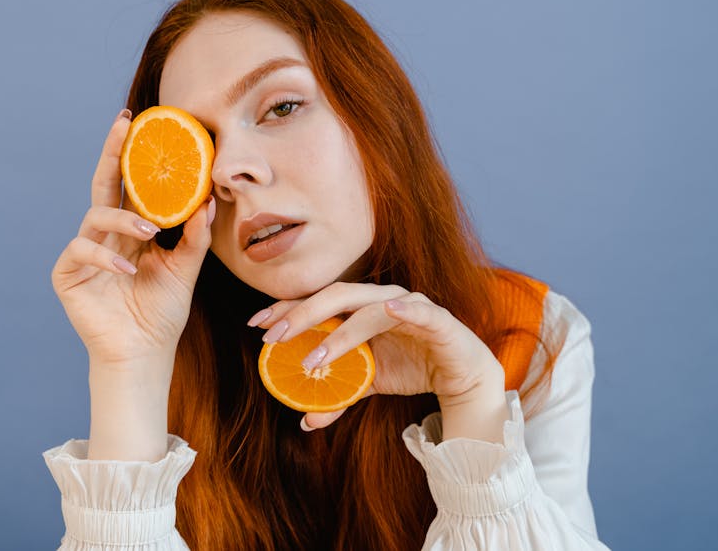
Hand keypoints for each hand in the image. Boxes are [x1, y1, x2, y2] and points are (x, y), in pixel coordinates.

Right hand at [50, 109, 214, 368]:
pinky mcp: (68, 273)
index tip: (142, 123)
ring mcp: (85, 252)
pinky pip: (82, 251)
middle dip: (113, 153)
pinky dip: (106, 256)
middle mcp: (106, 234)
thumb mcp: (185, 271)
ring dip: (123, 217)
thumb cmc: (162, 313)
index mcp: (131, 230)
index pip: (132, 185)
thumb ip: (194, 237)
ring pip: (96, 215)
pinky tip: (127, 268)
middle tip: (122, 125)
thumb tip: (209, 199)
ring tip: (149, 231)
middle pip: (106, 184)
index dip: (135, 156)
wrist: (143, 354)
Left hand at [251, 282, 508, 438]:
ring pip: (369, 308)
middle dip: (302, 315)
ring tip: (315, 356)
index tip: (256, 324)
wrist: (461, 375)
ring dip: (340, 332)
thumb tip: (305, 420)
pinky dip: (403, 308)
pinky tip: (389, 309)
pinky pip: (419, 310)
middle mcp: (380, 298)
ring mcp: (408, 304)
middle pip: (335, 296)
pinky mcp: (436, 318)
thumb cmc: (412, 366)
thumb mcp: (369, 384)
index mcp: (360, 307)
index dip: (286, 309)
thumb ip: (339, 395)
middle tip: (273, 337)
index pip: (317, 302)